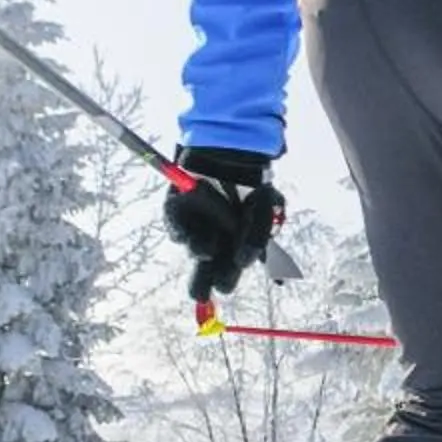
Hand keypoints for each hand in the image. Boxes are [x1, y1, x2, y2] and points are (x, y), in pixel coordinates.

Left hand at [164, 146, 285, 303]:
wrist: (232, 148)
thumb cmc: (251, 180)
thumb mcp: (266, 208)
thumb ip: (260, 236)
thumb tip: (246, 262)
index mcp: (235, 242)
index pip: (228, 268)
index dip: (225, 279)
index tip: (223, 287)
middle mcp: (214, 237)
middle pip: (205, 266)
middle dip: (202, 279)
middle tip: (200, 293)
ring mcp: (195, 224)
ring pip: (193, 247)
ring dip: (200, 249)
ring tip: (207, 248)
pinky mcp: (175, 210)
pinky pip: (176, 228)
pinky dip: (182, 232)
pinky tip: (192, 232)